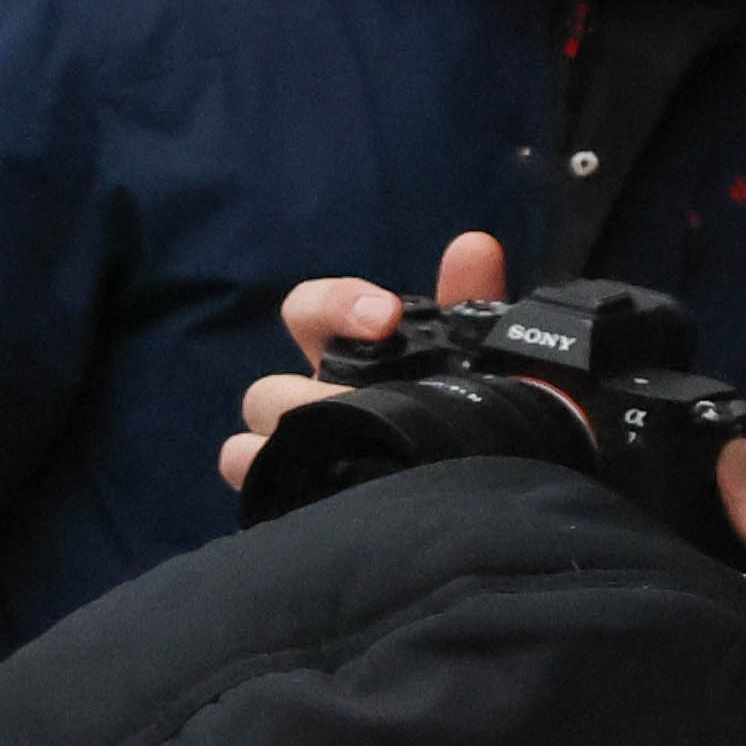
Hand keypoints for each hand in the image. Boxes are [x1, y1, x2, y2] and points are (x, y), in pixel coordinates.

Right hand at [223, 229, 511, 491]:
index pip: (309, 311)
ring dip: (290, 439)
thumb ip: (474, 300)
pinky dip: (268, 479)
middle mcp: (315, 405)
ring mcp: (301, 454)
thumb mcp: (485, 356)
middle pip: (267, 391)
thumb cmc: (474, 416)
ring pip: (254, 442)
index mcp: (351, 361)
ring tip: (343, 450)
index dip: (337, 305)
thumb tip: (472, 247)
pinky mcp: (301, 499)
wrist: (491, 489)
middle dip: (311, 396)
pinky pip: (260, 486)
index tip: (386, 318)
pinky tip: (313, 488)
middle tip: (358, 404)